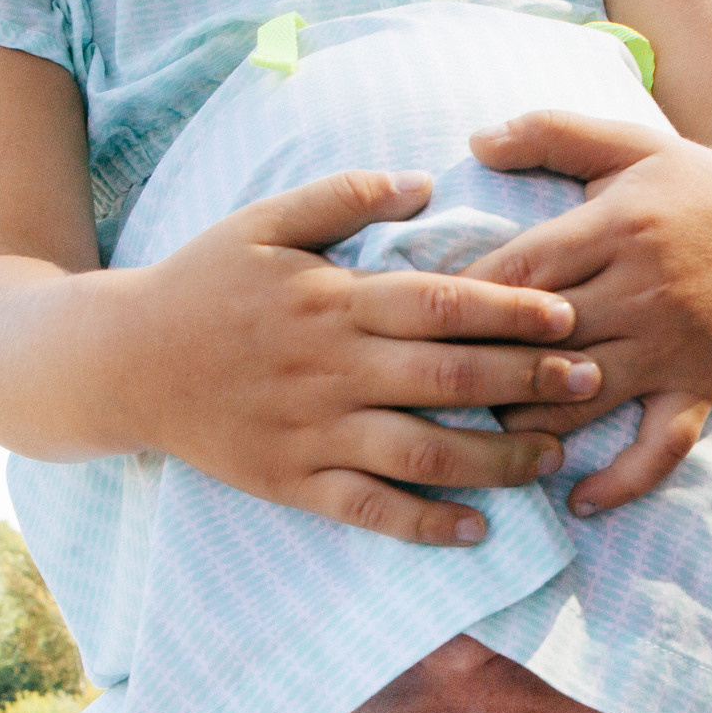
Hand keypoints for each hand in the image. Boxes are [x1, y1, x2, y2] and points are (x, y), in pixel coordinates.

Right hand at [121, 168, 605, 545]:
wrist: (119, 362)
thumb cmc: (201, 283)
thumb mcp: (262, 221)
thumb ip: (342, 197)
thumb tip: (423, 184)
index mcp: (334, 300)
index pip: (440, 303)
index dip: (509, 310)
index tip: (569, 313)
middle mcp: (332, 369)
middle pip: (449, 379)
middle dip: (529, 383)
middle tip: (592, 383)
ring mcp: (313, 432)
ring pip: (423, 454)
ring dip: (497, 460)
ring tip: (553, 457)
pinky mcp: (292, 482)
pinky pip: (371, 510)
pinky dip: (427, 524)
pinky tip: (478, 528)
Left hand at [462, 110, 711, 514]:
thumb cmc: (689, 183)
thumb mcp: (625, 142)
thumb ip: (550, 133)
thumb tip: (474, 140)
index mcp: (617, 228)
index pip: (521, 274)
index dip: (463, 303)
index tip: (415, 324)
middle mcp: (645, 290)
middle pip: (543, 342)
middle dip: (480, 368)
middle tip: (424, 391)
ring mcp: (675, 346)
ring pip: (587, 397)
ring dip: (528, 424)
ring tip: (478, 436)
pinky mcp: (703, 385)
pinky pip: (663, 447)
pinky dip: (623, 481)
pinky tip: (577, 501)